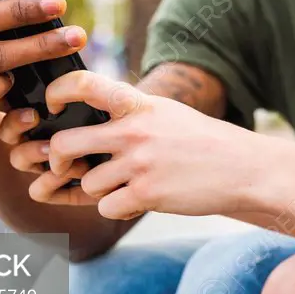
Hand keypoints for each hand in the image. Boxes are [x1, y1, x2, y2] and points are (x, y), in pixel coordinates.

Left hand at [18, 71, 266, 218]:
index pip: (83, 84)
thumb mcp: (164, 114)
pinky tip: (140, 200)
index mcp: (137, 104)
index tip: (52, 107)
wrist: (243, 168)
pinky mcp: (146, 194)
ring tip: (126, 186)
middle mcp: (134, 130)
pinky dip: (119, 208)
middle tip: (65, 167)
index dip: (56, 93)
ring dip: (100, 190)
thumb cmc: (200, 142)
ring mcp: (139, 163)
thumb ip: (126, 116)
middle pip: (65, 143)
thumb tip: (81, 126)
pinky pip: (107, 207)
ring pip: (88, 183)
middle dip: (58, 160)